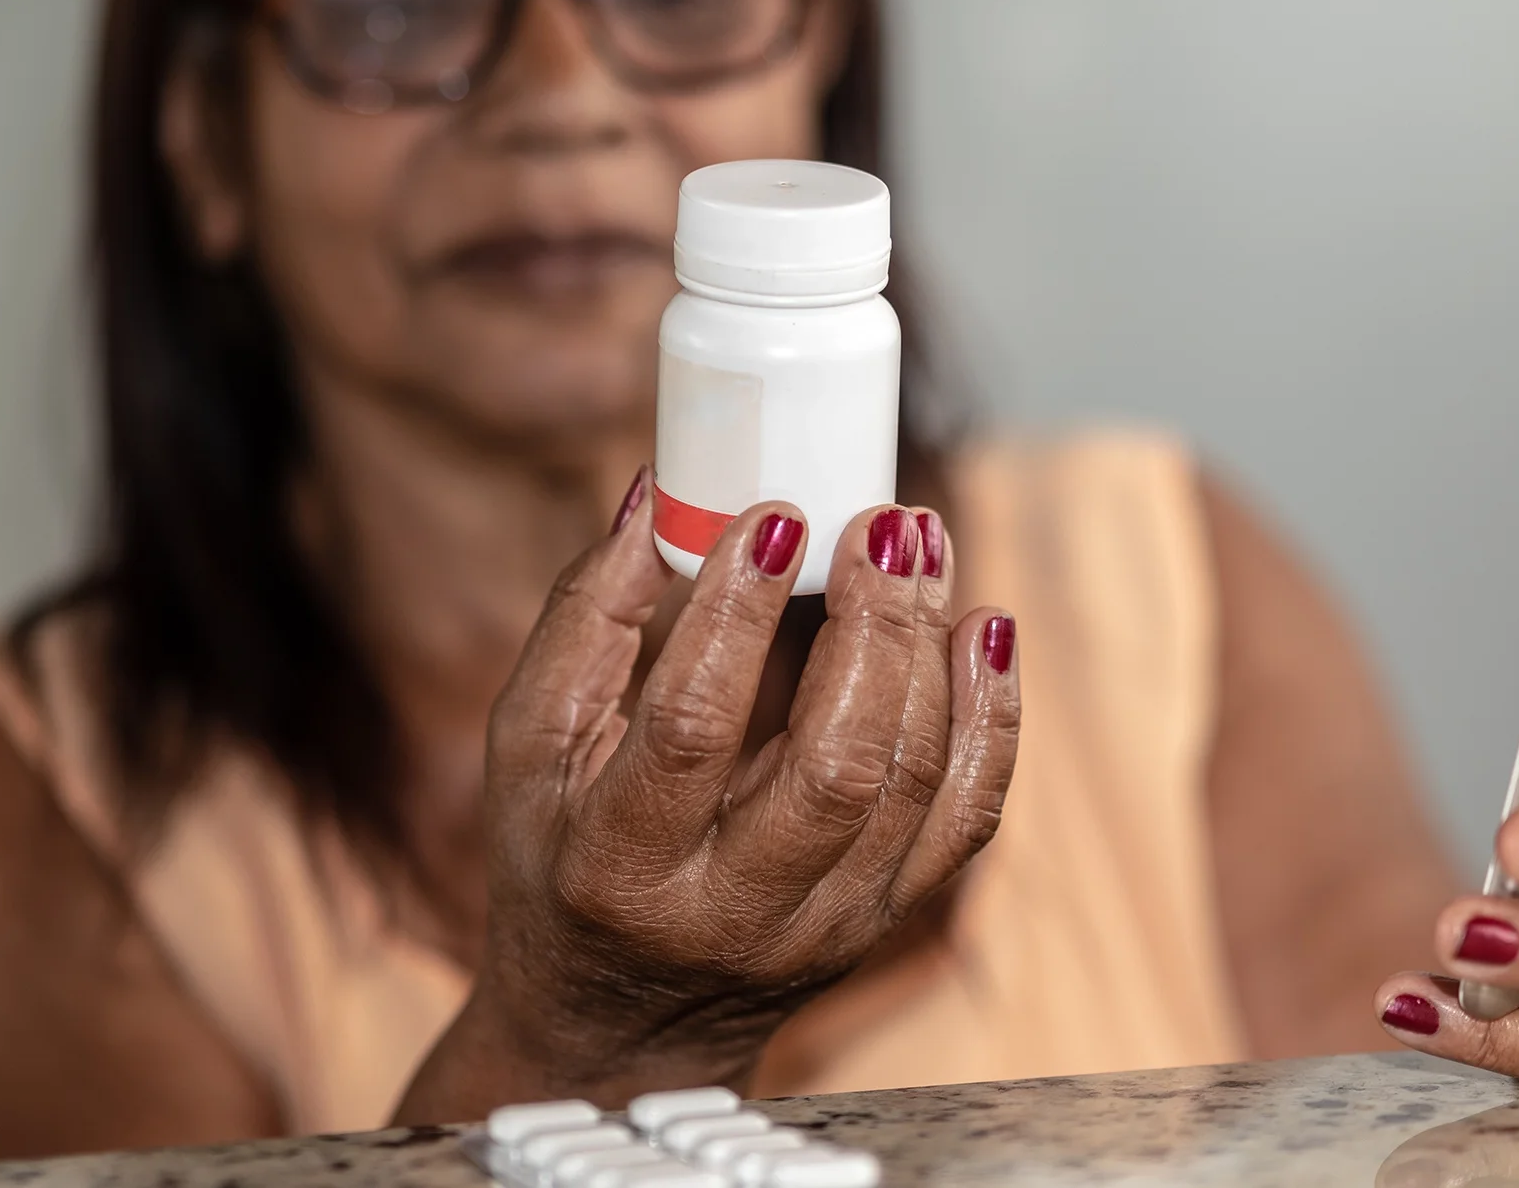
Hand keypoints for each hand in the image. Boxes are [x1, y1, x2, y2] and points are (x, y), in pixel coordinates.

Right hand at [397, 489, 1020, 1120]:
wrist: (615, 1021)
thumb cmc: (558, 858)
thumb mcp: (527, 750)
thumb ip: (583, 621)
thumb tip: (652, 497)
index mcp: (622, 867)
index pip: (691, 731)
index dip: (737, 617)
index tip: (773, 517)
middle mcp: (733, 913)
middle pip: (834, 767)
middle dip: (871, 630)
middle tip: (881, 524)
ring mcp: (824, 928)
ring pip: (912, 786)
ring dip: (932, 652)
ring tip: (924, 544)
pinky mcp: (883, 923)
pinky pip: (965, 821)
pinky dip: (991, 720)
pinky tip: (985, 629)